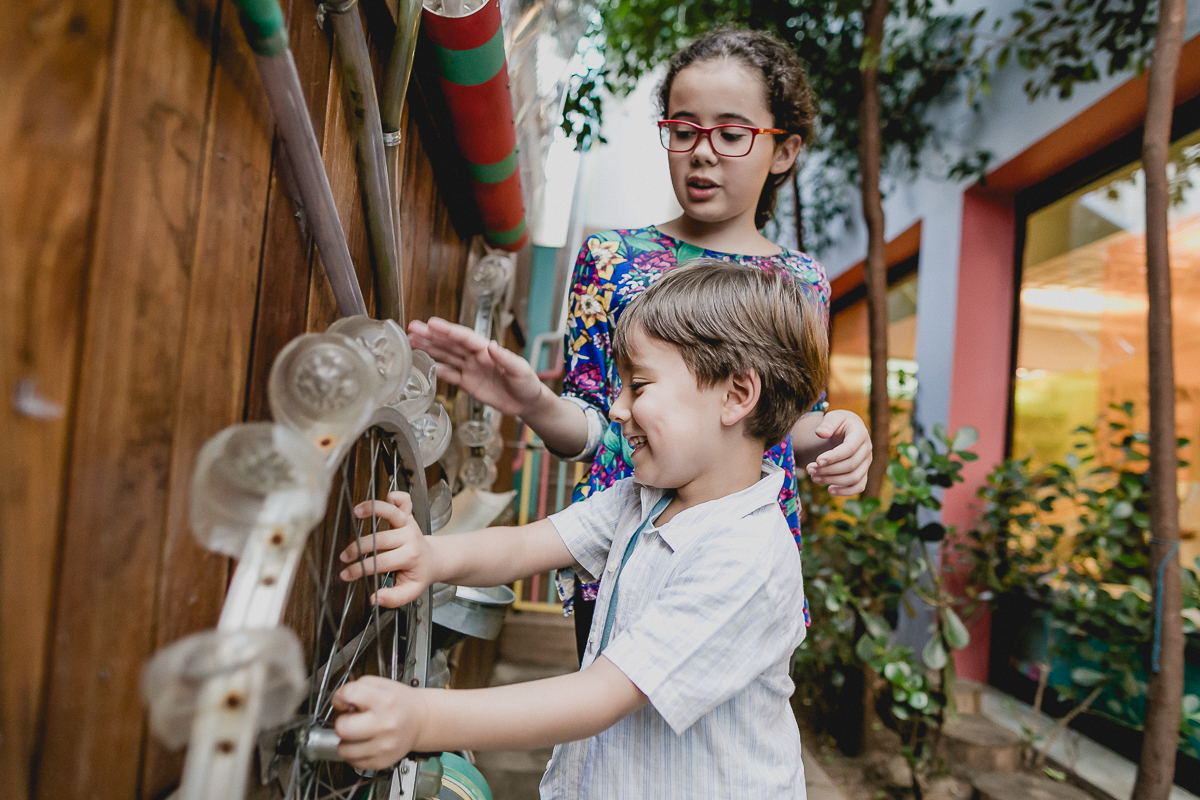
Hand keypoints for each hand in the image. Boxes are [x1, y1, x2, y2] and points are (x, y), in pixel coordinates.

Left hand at [333, 676, 425, 769]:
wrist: (421, 721)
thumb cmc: (399, 702)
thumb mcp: (382, 684)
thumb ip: (358, 687)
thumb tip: (339, 704)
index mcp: (384, 701)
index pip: (348, 694)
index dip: (341, 696)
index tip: (344, 700)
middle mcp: (385, 724)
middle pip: (342, 728)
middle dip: (342, 722)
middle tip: (351, 720)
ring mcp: (383, 746)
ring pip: (343, 749)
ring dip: (346, 740)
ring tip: (358, 733)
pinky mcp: (381, 761)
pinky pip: (353, 762)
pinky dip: (354, 753)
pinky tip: (364, 743)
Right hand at [339, 492, 438, 606]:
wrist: (434, 560)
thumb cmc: (419, 574)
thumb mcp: (411, 592)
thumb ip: (394, 598)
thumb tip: (375, 598)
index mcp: (411, 556)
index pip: (380, 562)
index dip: (359, 569)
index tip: (346, 574)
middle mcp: (410, 537)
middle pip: (380, 539)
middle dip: (358, 548)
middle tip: (345, 557)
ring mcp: (410, 524)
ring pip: (392, 512)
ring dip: (373, 509)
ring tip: (356, 512)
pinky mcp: (409, 515)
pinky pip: (404, 500)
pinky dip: (394, 496)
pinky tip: (384, 498)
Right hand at [407, 317, 546, 417]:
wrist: (527, 403)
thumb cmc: (528, 383)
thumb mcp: (520, 370)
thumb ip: (505, 358)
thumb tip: (491, 345)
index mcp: (486, 350)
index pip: (463, 337)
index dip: (447, 330)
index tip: (431, 323)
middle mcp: (475, 356)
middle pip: (450, 343)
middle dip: (431, 335)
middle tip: (412, 327)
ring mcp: (470, 369)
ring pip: (446, 356)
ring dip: (429, 348)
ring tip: (411, 340)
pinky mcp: (468, 383)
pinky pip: (450, 375)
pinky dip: (437, 369)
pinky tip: (423, 364)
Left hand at [803, 410, 870, 495]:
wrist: (847, 429)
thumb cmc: (838, 423)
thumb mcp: (833, 417)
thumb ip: (827, 424)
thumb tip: (820, 433)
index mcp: (861, 433)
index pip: (850, 448)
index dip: (834, 456)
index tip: (817, 460)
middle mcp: (867, 449)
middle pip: (851, 465)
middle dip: (828, 470)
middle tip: (809, 469)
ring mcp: (866, 462)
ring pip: (854, 478)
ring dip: (832, 480)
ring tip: (814, 477)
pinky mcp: (863, 472)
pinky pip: (859, 486)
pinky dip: (845, 491)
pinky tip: (829, 489)